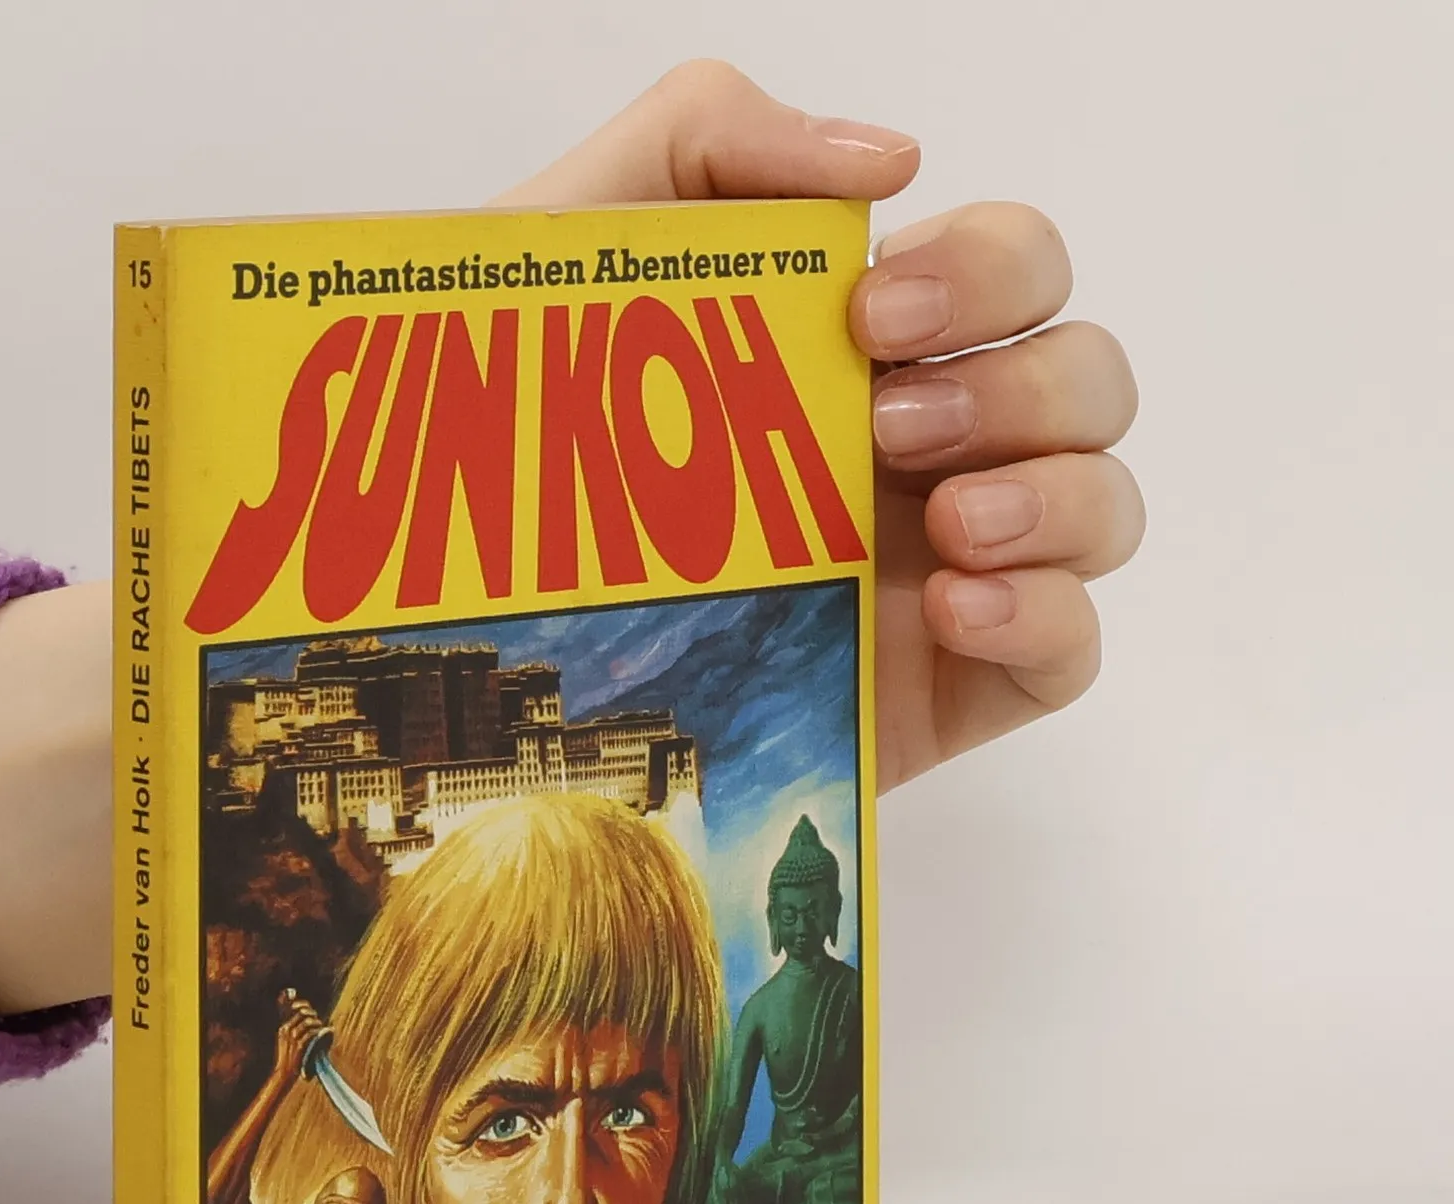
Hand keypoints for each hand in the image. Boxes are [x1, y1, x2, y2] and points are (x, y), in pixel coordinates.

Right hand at [272, 989, 327, 1084]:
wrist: (284, 1073)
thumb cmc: (288, 1058)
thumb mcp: (287, 1042)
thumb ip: (294, 1031)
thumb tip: (309, 1021)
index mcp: (283, 1028)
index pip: (295, 1009)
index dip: (307, 1008)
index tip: (314, 1013)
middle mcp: (286, 1030)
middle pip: (302, 1013)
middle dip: (313, 1015)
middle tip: (318, 1021)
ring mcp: (292, 1038)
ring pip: (308, 1022)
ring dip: (317, 1023)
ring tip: (322, 1027)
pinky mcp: (299, 1046)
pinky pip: (312, 1033)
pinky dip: (320, 1032)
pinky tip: (325, 1033)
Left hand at [494, 61, 1143, 789]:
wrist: (481, 603)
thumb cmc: (528, 416)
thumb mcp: (589, 239)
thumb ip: (713, 135)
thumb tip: (894, 161)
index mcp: (879, 345)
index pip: (1020, 271)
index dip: (990, 272)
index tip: (872, 314)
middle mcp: (933, 448)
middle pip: (1087, 381)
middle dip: (1021, 389)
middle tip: (884, 432)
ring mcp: (947, 567)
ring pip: (1105, 508)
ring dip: (1058, 498)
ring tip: (947, 526)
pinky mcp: (943, 684)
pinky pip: (1070, 650)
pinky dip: (1047, 616)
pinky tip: (955, 607)